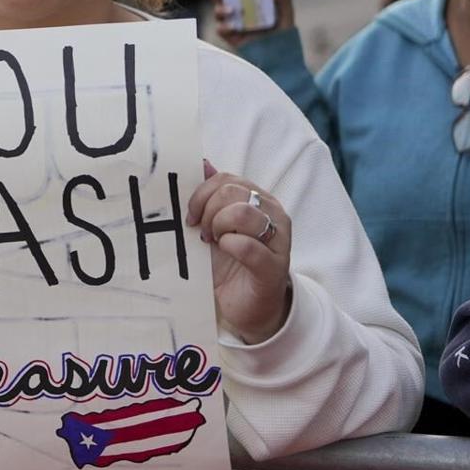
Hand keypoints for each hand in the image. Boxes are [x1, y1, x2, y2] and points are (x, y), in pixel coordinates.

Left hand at [187, 160, 292, 343]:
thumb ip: (210, 196)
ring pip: (242, 213)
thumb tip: (201, 162)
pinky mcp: (275, 267)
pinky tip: (225, 253)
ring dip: (218, 228)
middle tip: (204, 234)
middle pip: (232, 192)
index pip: (226, 179)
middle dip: (208, 212)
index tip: (191, 218)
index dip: (201, 195)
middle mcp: (274, 213)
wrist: (247, 307)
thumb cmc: (230, 264)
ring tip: (214, 243)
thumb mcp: (214, 226)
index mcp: (258, 199)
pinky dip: (229, 247)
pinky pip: (249, 246)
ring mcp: (278, 239)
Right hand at [204, 0, 295, 48]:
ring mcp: (234, 22)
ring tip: (230, 10)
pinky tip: (232, 26)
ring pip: (218, 11)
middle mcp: (240, 9)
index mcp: (251, 0)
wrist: (280, 55)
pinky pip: (221, 29)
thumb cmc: (283, 32)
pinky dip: (223, 26)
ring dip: (220, 8)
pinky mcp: (231, 36)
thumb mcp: (287, 12)